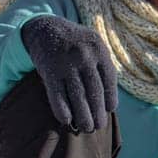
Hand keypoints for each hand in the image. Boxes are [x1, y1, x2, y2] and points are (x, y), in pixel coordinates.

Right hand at [19, 15, 118, 132]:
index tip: (109, 110)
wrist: (46, 28)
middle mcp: (84, 56)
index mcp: (99, 49)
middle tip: (98, 126)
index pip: (109, 79)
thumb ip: (103, 66)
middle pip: (94, 90)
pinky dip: (61, 110)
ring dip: (82, 115)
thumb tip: (111, 99)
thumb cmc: (76, 43)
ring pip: (77, 96)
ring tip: (86, 128)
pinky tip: (66, 121)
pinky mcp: (49, 71)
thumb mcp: (94, 45)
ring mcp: (66, 64)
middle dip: (97, 112)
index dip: (110, 97)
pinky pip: (57, 95)